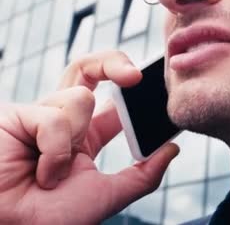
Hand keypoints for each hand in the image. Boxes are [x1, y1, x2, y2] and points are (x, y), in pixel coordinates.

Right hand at [0, 51, 179, 223]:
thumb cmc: (47, 220)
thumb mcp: (106, 195)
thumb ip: (141, 175)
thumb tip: (172, 149)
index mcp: (83, 139)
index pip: (114, 103)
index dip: (135, 93)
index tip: (158, 94)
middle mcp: (60, 121)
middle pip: (89, 70)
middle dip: (114, 62)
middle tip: (135, 76)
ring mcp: (37, 116)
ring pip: (80, 98)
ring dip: (74, 140)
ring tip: (54, 175)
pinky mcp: (15, 115)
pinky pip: (55, 117)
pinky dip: (55, 150)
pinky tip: (42, 172)